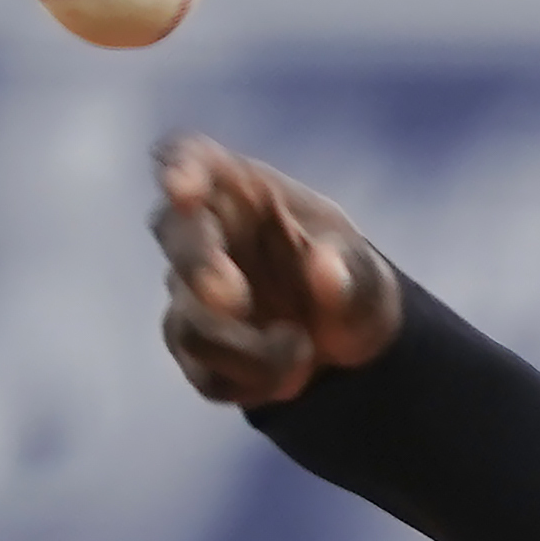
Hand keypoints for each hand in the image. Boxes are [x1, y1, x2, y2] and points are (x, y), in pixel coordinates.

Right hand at [150, 134, 403, 406]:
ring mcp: (190, 292)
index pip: (192, 157)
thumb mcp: (367, 274)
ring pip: (189, 321)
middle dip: (198, 265)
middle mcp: (204, 234)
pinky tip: (291, 376)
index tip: (182, 185)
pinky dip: (254, 382)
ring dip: (247, 349)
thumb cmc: (347, 276)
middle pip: (172, 232)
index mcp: (241, 191)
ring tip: (303, 349)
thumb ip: (351, 270)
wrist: (347, 342)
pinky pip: (207, 373)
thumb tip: (327, 271)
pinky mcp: (196, 347)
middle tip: (230, 296)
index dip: (180, 167)